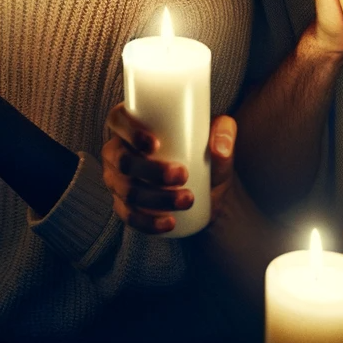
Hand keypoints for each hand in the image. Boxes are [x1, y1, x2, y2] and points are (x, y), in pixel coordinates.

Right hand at [102, 104, 235, 233]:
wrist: (206, 191)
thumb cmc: (203, 153)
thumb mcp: (217, 139)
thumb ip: (224, 132)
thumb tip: (219, 147)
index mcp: (131, 122)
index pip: (118, 120)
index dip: (129, 131)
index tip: (155, 144)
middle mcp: (117, 149)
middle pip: (122, 159)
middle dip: (150, 170)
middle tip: (182, 175)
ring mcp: (117, 179)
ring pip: (126, 190)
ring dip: (155, 198)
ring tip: (187, 199)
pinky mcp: (123, 205)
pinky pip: (128, 216)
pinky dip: (148, 222)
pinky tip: (169, 222)